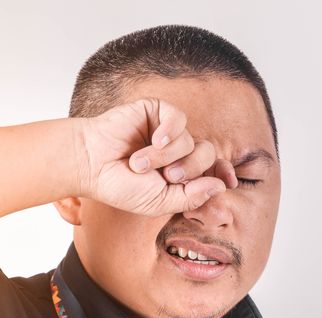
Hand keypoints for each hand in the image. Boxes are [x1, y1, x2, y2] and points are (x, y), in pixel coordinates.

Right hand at [75, 98, 237, 215]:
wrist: (91, 165)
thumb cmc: (120, 186)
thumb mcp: (159, 202)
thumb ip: (191, 197)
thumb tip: (222, 185)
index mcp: (181, 172)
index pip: (213, 169)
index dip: (224, 173)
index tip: (230, 181)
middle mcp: (178, 151)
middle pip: (207, 155)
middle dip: (190, 168)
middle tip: (166, 177)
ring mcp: (167, 130)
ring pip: (191, 140)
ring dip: (166, 156)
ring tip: (139, 163)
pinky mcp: (156, 111)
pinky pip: (179, 118)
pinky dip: (169, 131)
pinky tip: (154, 140)